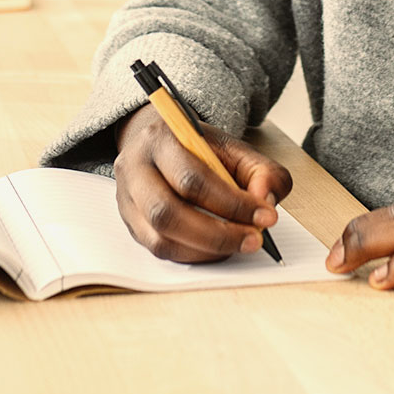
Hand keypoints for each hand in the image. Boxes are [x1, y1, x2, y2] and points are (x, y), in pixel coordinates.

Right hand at [113, 104, 292, 262]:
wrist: (164, 145)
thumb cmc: (200, 149)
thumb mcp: (235, 149)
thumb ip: (262, 171)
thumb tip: (265, 200)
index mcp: (160, 138)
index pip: (192, 178)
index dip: (232, 203)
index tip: (266, 216)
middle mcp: (135, 168)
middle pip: (168, 213)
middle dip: (218, 234)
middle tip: (254, 239)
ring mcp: (127, 199)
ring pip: (160, 238)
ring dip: (207, 249)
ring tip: (239, 244)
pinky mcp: (131, 224)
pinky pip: (160, 250)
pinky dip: (194, 255)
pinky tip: (218, 248)